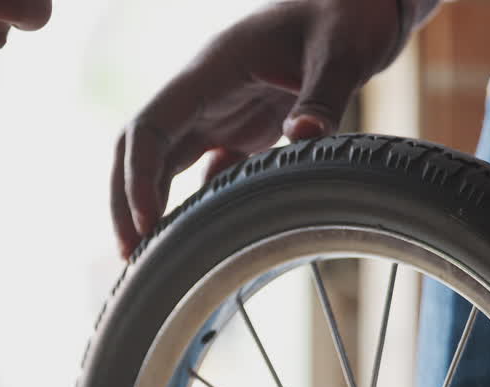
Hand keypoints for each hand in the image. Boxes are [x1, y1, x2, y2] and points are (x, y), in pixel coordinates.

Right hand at [112, 0, 405, 257]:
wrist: (362, 5)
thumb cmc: (349, 15)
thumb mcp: (341, 51)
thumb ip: (323, 94)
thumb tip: (304, 134)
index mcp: (213, 68)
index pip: (152, 124)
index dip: (139, 176)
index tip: (146, 224)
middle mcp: (204, 91)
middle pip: (141, 147)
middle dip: (126, 198)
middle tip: (130, 254)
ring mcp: (219, 110)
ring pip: (163, 160)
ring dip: (150, 204)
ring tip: (149, 258)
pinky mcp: (240, 128)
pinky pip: (202, 169)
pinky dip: (191, 203)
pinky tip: (194, 241)